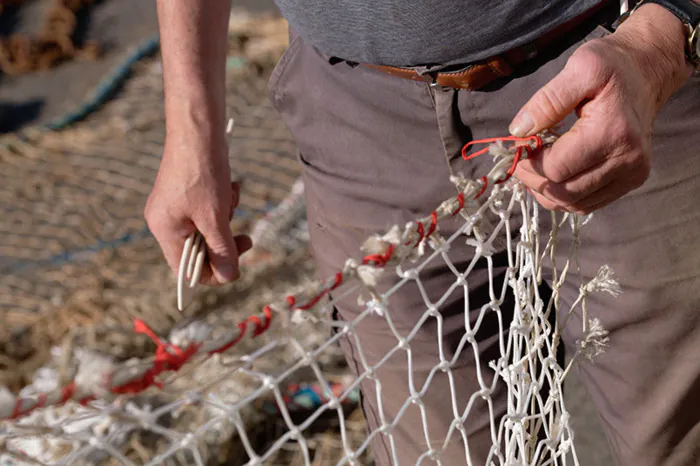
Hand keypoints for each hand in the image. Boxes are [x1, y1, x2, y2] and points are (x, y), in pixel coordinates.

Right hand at [145, 133, 251, 284]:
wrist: (198, 127)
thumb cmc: (203, 171)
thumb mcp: (216, 216)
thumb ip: (222, 249)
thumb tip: (228, 277)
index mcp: (164, 230)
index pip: (186, 270)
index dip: (213, 273)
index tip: (237, 266)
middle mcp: (164, 221)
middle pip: (199, 250)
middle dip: (224, 241)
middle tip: (246, 238)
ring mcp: (174, 206)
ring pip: (207, 228)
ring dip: (226, 218)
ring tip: (231, 197)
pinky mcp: (186, 192)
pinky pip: (208, 210)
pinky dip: (222, 203)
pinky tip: (229, 186)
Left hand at [509, 4, 692, 213]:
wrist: (647, 73)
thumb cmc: (612, 67)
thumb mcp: (579, 68)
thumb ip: (547, 101)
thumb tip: (519, 131)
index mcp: (612, 133)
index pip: (556, 169)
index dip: (529, 163)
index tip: (519, 147)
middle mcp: (627, 160)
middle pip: (564, 193)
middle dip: (533, 180)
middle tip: (521, 162)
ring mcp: (632, 175)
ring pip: (574, 204)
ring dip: (546, 192)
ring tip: (535, 169)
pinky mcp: (632, 181)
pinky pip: (588, 204)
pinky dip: (564, 196)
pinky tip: (554, 177)